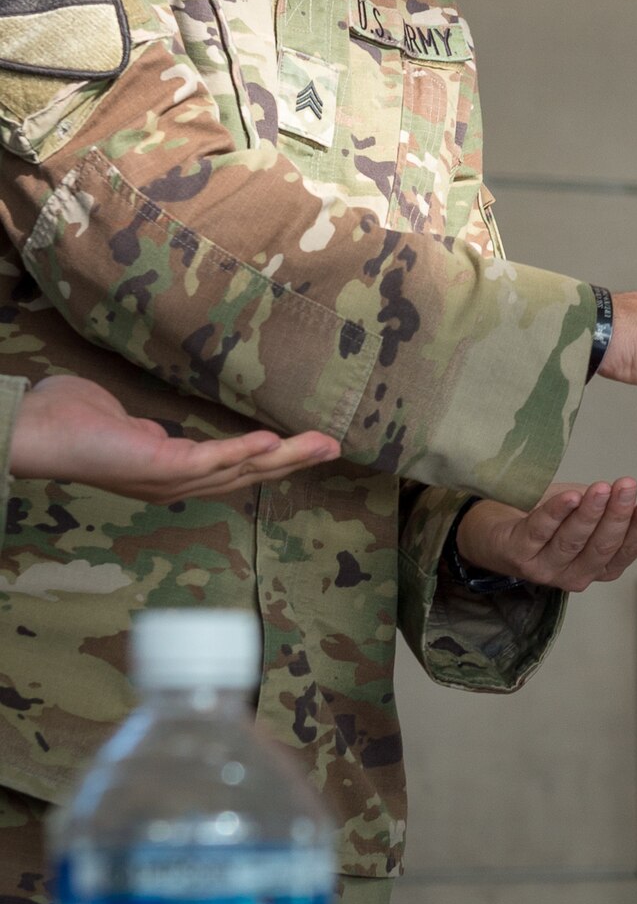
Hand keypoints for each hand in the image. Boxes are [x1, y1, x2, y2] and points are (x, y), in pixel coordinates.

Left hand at [10, 376, 340, 501]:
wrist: (36, 430)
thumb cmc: (69, 420)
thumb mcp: (123, 424)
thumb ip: (147, 430)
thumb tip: (159, 430)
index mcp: (171, 473)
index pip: (232, 468)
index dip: (272, 459)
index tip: (307, 445)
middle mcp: (176, 483)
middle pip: (248, 474)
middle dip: (294, 461)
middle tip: (334, 447)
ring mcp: (170, 478)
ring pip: (240, 469)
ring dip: (285, 458)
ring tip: (323, 444)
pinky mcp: (160, 466)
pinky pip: (211, 459)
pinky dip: (243, 451)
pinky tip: (272, 440)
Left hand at [455, 478, 636, 591]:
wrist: (495, 529)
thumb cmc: (548, 522)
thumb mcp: (590, 522)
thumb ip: (621, 529)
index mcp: (596, 568)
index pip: (625, 552)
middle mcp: (572, 575)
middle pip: (600, 548)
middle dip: (618, 516)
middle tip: (629, 486)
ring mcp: (543, 567)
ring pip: (572, 542)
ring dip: (590, 514)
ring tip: (603, 488)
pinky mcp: (517, 553)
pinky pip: (539, 532)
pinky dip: (555, 514)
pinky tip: (570, 496)